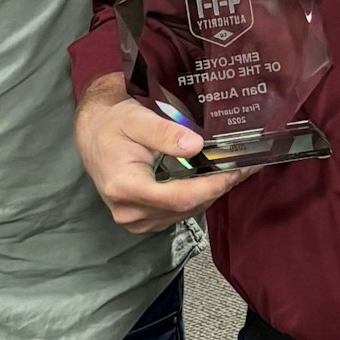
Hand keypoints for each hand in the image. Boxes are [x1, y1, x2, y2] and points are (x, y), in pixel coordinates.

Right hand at [75, 73, 244, 233]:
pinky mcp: (143, 219)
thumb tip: (196, 146)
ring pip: (185, 213)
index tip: (235, 171)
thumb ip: (164, 133)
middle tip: (246, 167)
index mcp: (125, 187)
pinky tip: (212, 181)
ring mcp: (135, 220)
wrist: (93, 135)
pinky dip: (198, 197)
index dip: (211, 187)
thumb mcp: (137, 119)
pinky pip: (178, 213)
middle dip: (218, 188)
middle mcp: (129, 211)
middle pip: (186, 208)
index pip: (178, 198)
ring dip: (211, 193)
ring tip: (235, 171)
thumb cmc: (113, 124)